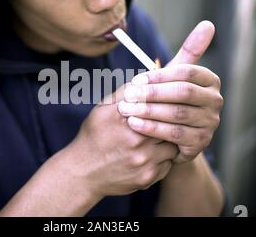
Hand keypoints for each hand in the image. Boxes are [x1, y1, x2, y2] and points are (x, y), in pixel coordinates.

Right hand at [63, 84, 178, 198]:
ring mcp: (144, 160)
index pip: (159, 103)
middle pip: (170, 123)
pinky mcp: (148, 177)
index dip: (166, 101)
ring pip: (173, 145)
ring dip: (169, 141)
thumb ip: (126, 92)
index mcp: (125, 118)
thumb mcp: (103, 109)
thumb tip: (148, 78)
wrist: (82, 172)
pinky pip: (169, 164)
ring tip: (159, 138)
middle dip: (171, 121)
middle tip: (172, 119)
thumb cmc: (94, 136)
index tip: (169, 101)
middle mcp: (136, 139)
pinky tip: (152, 155)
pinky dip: (164, 159)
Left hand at [118, 21, 222, 163]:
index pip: (186, 72)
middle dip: (152, 93)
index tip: (136, 80)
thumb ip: (188, 52)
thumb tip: (208, 24)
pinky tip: (134, 124)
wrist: (168, 137)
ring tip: (125, 109)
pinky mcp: (200, 143)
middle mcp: (215, 101)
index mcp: (210, 80)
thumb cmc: (168, 101)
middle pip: (182, 93)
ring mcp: (210, 123)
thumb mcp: (174, 77)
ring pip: (177, 114)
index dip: (159, 76)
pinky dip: (152, 128)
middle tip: (127, 95)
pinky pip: (174, 134)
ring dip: (148, 110)